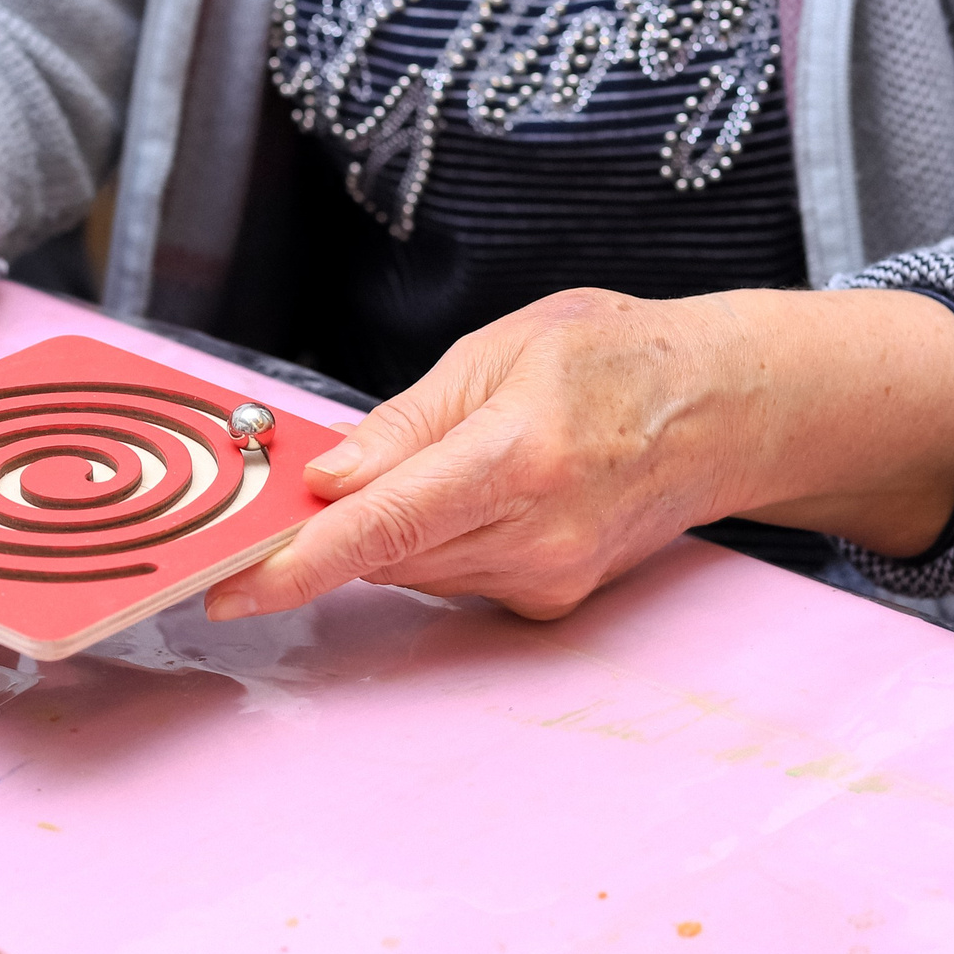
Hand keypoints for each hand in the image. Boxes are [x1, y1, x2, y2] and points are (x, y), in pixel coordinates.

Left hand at [204, 287, 953, 622]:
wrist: (725, 412)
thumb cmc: (617, 361)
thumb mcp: (501, 351)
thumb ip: (407, 423)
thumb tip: (330, 478)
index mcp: (518, 455)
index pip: (385, 525)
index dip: (298, 562)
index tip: (229, 585)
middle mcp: (536, 533)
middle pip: (384, 554)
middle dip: (318, 533)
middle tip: (266, 506)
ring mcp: (547, 577)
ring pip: (411, 569)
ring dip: (378, 533)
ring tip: (404, 472)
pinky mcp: (549, 602)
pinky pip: (451, 577)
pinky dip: (429, 542)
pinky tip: (463, 496)